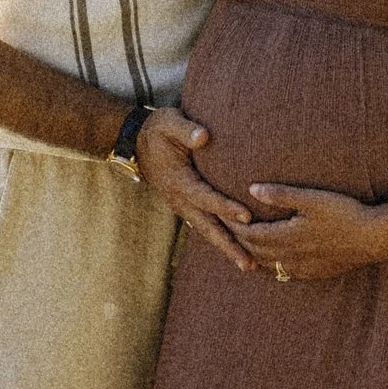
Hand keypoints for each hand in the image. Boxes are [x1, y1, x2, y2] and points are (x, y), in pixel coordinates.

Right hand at [134, 109, 255, 270]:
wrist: (138, 141)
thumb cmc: (159, 129)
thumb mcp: (170, 122)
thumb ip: (186, 130)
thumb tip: (204, 136)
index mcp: (178, 181)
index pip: (205, 197)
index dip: (225, 207)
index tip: (247, 217)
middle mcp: (179, 199)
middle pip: (207, 227)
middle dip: (228, 246)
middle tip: (249, 264)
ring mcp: (181, 205)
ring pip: (206, 230)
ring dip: (226, 248)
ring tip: (248, 266)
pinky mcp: (186, 206)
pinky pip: (204, 225)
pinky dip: (220, 239)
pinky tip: (236, 249)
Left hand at [232, 183, 387, 281]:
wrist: (373, 239)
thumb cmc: (345, 213)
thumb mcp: (313, 199)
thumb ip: (281, 195)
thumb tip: (251, 190)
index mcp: (287, 237)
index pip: (249, 234)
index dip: (233, 225)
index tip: (220, 214)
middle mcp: (290, 256)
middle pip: (254, 251)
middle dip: (236, 240)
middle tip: (222, 229)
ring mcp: (302, 267)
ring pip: (266, 265)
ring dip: (250, 255)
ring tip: (238, 246)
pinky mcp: (313, 273)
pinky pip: (282, 273)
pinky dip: (268, 266)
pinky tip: (268, 261)